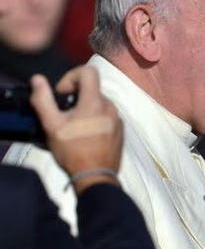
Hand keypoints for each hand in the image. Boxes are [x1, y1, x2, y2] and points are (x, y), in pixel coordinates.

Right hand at [30, 66, 122, 193]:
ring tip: (74, 127)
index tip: (63, 94)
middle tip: (64, 114)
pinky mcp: (121, 130)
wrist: (95, 176)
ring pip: (100, 104)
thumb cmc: (73, 151)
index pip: (88, 72)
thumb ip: (43, 99)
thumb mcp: (52, 125)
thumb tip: (38, 80)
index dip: (71, 76)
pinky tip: (86, 135)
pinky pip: (107, 116)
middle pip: (92, 89)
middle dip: (76, 96)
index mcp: (95, 102)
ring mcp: (119, 119)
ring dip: (86, 109)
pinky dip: (96, 119)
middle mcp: (111, 107)